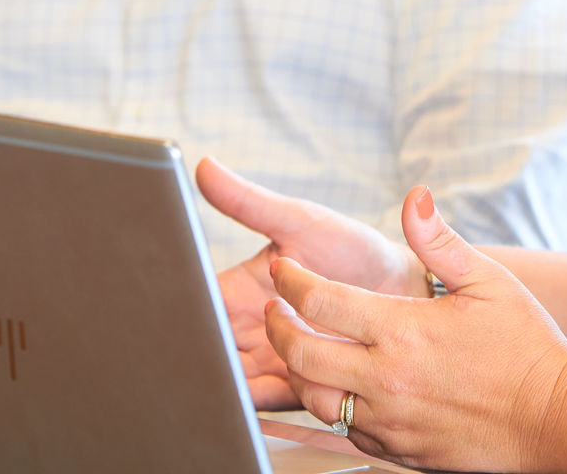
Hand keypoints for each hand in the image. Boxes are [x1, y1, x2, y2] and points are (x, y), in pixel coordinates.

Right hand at [198, 156, 425, 407]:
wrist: (402, 287)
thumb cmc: (351, 247)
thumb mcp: (298, 219)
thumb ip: (249, 201)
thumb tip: (205, 165)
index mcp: (239, 291)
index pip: (194, 303)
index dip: (176, 308)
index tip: (164, 310)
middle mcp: (247, 329)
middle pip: (203, 345)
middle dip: (190, 349)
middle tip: (187, 347)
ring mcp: (267, 360)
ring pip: (224, 377)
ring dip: (216, 376)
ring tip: (214, 370)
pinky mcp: (292, 386)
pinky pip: (258, 401)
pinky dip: (246, 399)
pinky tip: (245, 391)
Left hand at [266, 187, 566, 470]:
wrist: (548, 416)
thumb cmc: (523, 345)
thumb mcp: (486, 279)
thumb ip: (440, 241)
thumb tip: (415, 197)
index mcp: (403, 331)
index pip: (321, 301)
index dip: (292, 280)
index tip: (282, 268)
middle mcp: (385, 380)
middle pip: (301, 353)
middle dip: (278, 326)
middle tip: (275, 308)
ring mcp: (387, 421)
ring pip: (313, 398)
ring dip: (296, 369)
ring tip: (298, 347)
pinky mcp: (394, 451)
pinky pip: (342, 431)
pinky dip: (330, 405)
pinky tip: (338, 386)